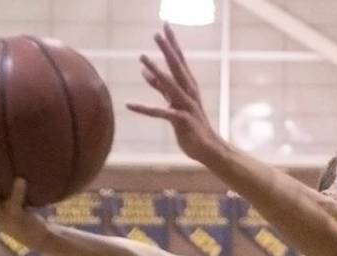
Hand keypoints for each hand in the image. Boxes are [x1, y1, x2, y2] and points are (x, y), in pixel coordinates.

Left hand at [128, 23, 218, 162]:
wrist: (208, 148)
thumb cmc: (191, 125)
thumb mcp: (174, 102)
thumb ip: (160, 86)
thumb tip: (144, 71)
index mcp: (188, 87)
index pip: (180, 61)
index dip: (172, 44)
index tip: (166, 26)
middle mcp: (189, 93)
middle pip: (177, 67)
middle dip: (167, 50)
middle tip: (158, 33)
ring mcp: (186, 106)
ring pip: (170, 85)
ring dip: (156, 71)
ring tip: (142, 58)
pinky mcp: (181, 121)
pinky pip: (160, 112)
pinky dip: (144, 108)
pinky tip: (129, 104)